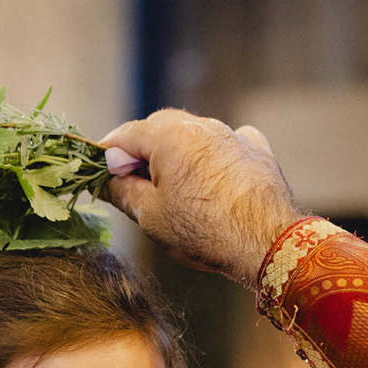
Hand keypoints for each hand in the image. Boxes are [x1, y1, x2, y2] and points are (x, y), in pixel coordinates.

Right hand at [101, 110, 303, 287]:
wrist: (268, 242)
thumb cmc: (204, 231)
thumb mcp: (150, 216)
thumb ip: (122, 191)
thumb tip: (104, 180)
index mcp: (169, 135)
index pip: (125, 135)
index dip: (107, 154)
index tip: (99, 174)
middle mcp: (201, 124)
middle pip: (158, 128)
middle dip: (141, 152)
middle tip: (131, 184)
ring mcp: (232, 134)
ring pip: (192, 136)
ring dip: (176, 155)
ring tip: (172, 190)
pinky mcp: (256, 150)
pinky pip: (225, 145)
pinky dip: (211, 157)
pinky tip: (210, 180)